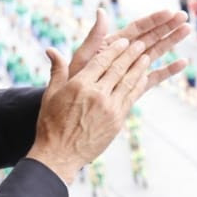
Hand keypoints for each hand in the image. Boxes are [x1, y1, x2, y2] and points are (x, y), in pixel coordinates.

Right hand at [26, 36, 156, 183]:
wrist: (59, 155)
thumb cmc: (51, 124)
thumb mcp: (50, 95)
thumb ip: (57, 71)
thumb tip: (52, 50)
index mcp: (80, 85)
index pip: (102, 61)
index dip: (115, 49)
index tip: (124, 41)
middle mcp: (97, 94)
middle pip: (118, 69)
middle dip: (131, 54)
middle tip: (140, 44)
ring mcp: (110, 108)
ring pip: (128, 82)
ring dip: (139, 68)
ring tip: (146, 56)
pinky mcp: (117, 120)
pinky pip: (131, 98)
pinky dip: (138, 86)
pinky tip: (143, 78)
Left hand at [69, 9, 189, 85]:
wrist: (73, 113)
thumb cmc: (73, 83)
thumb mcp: (83, 58)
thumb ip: (94, 37)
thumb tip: (101, 12)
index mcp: (113, 45)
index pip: (137, 28)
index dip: (153, 20)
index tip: (169, 12)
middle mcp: (124, 54)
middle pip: (150, 37)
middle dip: (167, 27)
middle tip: (184, 17)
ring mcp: (131, 70)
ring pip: (155, 52)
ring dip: (171, 42)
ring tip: (187, 30)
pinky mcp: (136, 87)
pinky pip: (154, 77)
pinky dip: (168, 70)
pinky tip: (182, 62)